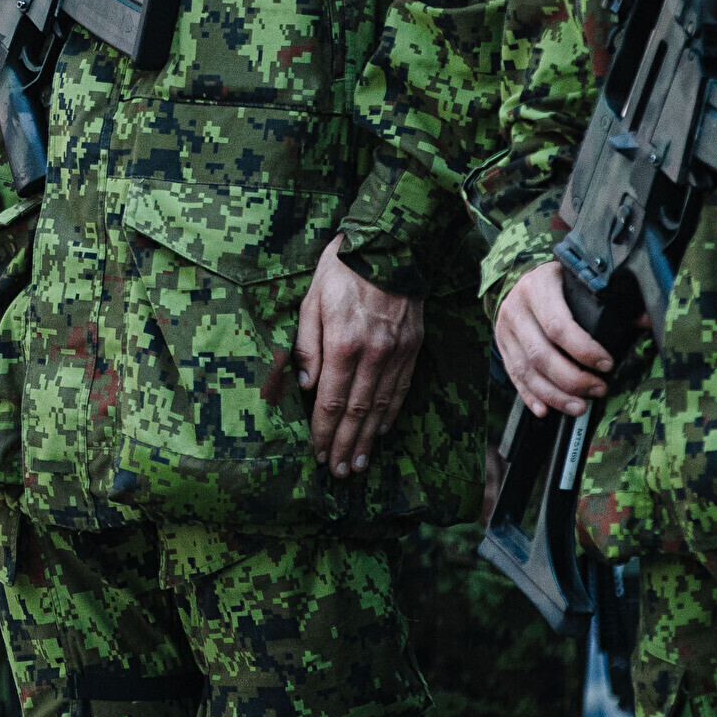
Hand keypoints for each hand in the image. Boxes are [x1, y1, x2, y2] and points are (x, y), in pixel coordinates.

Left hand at [291, 244, 420, 477]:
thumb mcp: (311, 300)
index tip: (317, 454)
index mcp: (342, 343)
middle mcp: (373, 354)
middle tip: (338, 472)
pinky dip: (390, 414)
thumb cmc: (341, 269)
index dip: (323, 431)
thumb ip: (307, 345)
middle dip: (344, 445)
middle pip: (356, 411)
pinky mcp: (412, 348)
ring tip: (358, 463)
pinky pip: (401, 389)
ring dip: (368, 438)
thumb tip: (303, 385)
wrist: (390, 244)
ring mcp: (396, 353)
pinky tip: (382, 431)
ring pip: (381, 407)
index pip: (330, 401)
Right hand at [495, 261, 610, 418]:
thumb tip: (648, 320)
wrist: (521, 277)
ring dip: (554, 394)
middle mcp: (516, 309)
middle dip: (572, 379)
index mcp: (538, 288)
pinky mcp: (502, 347)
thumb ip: (612, 300)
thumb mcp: (581, 280)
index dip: (584, 350)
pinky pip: (514, 376)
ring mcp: (505, 330)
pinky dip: (531, 396)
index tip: (607, 365)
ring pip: (526, 371)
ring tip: (580, 407)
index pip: (558, 326)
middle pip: (541, 354)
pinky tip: (546, 410)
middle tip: (598, 390)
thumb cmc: (561, 281)